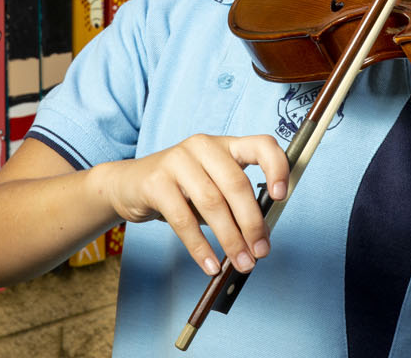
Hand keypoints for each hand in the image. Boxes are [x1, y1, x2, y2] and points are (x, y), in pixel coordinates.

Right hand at [102, 133, 289, 276]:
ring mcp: (178, 160)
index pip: (261, 145)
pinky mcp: (157, 182)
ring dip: (230, 239)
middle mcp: (204, 146)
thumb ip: (236, 205)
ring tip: (241, 263)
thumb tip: (262, 238)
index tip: (281, 197)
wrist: (129, 184)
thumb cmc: (180, 189)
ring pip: (212, 203)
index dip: (276, 168)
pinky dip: (199, 246)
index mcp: (225, 145)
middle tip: (261, 252)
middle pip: (236, 183)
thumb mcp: (212, 188)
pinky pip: (183, 219)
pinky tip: (210, 264)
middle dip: (252, 223)